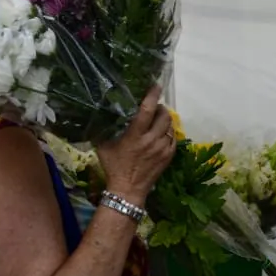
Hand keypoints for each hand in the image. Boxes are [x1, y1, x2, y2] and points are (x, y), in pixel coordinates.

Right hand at [96, 88, 175, 206]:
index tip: (155, 86)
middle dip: (160, 107)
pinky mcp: (169, 156)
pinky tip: (161, 133)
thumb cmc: (113, 166)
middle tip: (154, 106)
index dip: (152, 95)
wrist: (128, 189)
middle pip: (164, 115)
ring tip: (157, 119)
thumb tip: (102, 112)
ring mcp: (162, 149)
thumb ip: (106, 128)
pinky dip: (169, 132)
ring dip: (165, 120)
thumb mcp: (103, 145)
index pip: (147, 110)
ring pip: (170, 126)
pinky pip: (173, 138)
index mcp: (135, 135)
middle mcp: (151, 140)